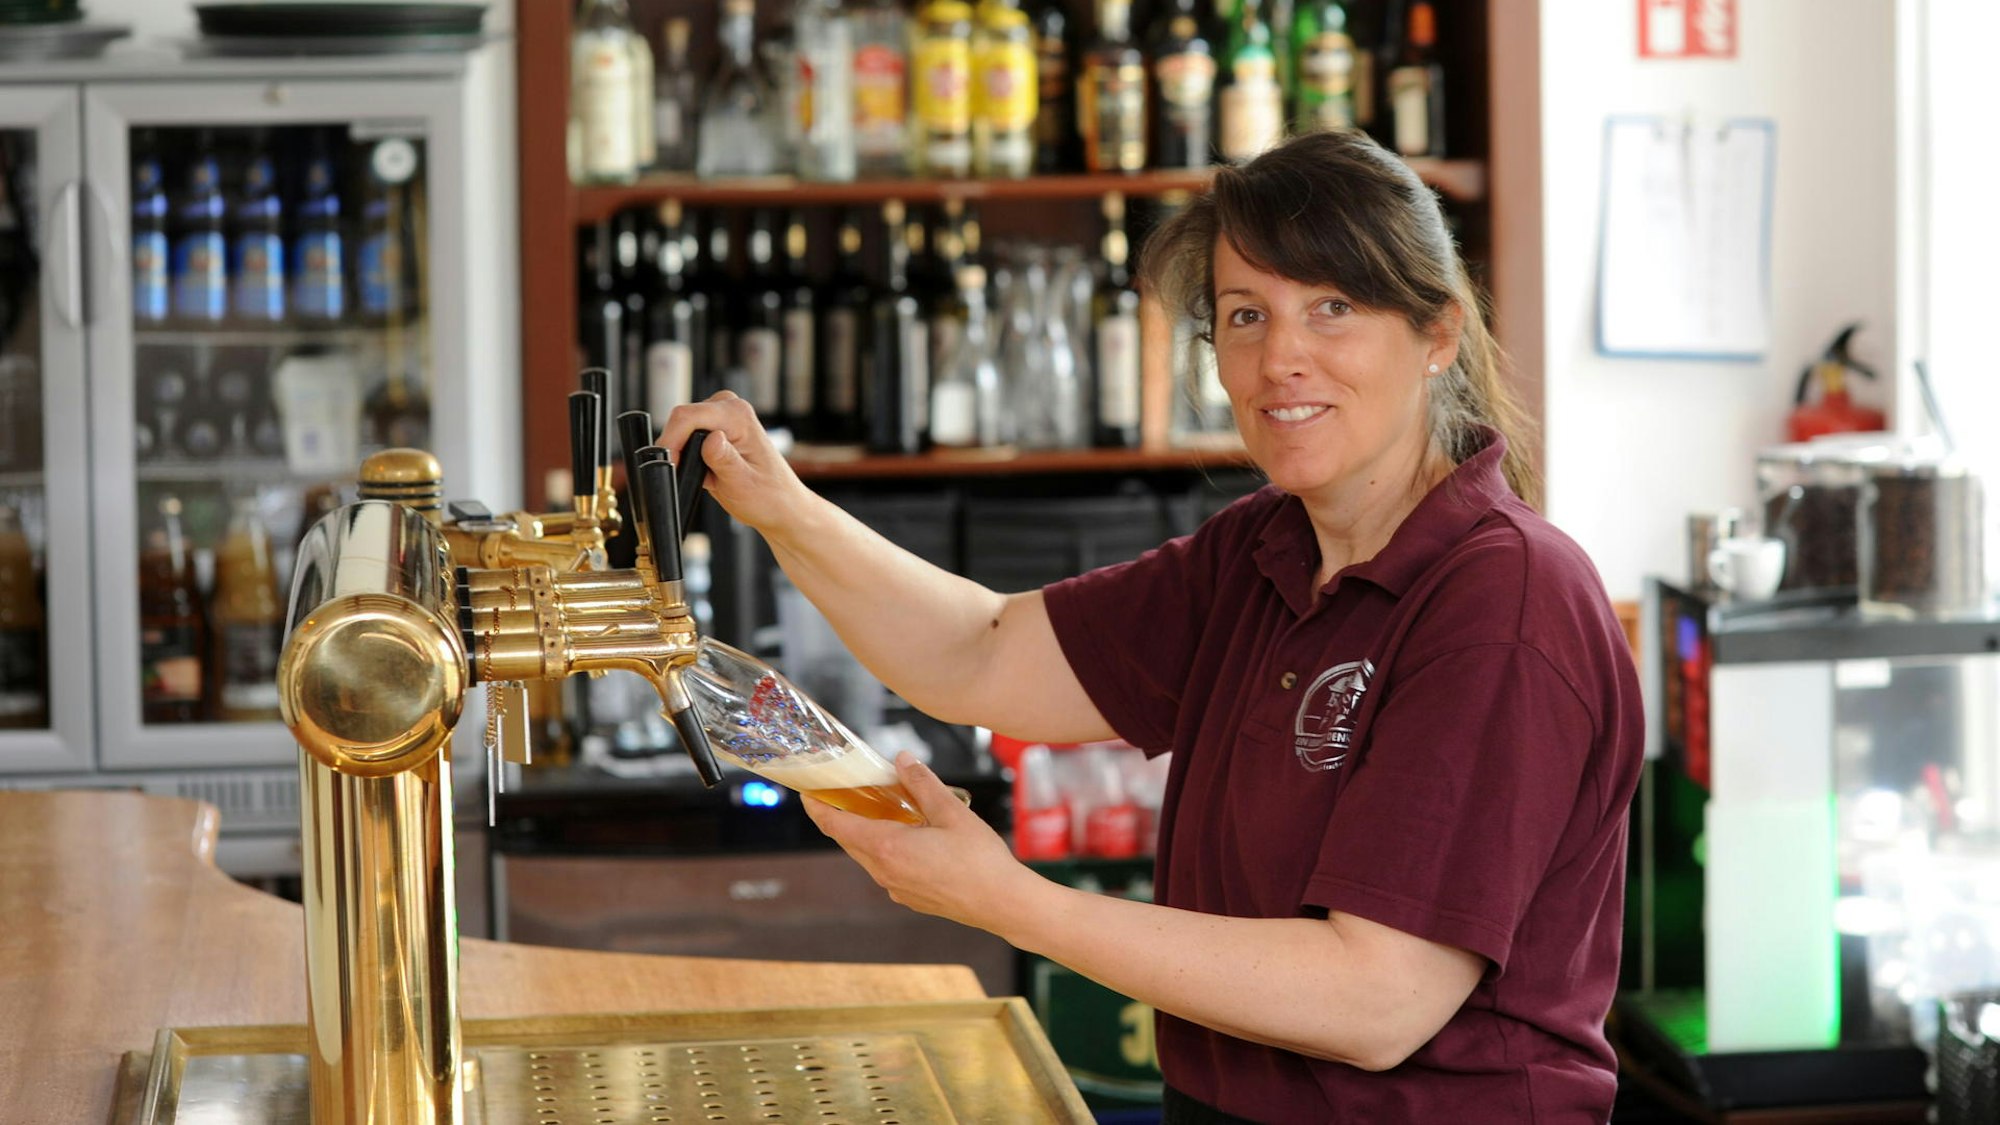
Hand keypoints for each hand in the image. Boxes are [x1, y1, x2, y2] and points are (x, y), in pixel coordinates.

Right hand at [655, 393, 811, 534]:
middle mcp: (730, 409)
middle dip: (677, 448)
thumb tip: (711, 439)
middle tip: (690, 476)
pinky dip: (688, 455)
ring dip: (683, 453)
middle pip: (681, 419)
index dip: (672, 441)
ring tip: (705, 476)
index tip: (672, 465)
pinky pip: (688, 436)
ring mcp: (722, 417)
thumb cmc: (769, 497)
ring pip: (681, 428)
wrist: (781, 506)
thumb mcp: (742, 483)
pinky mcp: (716, 428)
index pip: (688, 416)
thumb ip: (723, 460)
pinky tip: (706, 471)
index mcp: (738, 416)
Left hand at [803, 752, 1043, 938]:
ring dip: (864, 833)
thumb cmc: (981, 861)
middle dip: (840, 816)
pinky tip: (906, 837)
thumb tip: (902, 759)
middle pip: (849, 840)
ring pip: (867, 856)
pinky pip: (886, 869)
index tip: (807, 793)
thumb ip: (922, 783)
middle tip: (840, 793)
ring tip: (875, 810)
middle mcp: (884, 871)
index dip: (818, 808)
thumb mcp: (952, 812)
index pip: (837, 825)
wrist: (1003, 905)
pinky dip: (884, 849)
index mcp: (888, 847)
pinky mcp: (911, 897)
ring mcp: (896, 888)